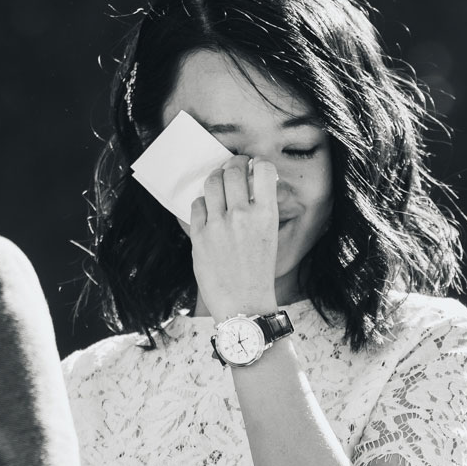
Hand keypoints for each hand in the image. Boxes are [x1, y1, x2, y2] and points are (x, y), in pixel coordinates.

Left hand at [187, 156, 280, 318]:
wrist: (244, 304)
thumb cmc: (259, 273)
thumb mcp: (270, 237)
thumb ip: (260, 210)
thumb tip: (249, 186)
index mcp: (266, 214)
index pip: (263, 169)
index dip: (258, 161)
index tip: (254, 164)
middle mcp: (242, 215)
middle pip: (233, 170)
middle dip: (234, 163)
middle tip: (234, 166)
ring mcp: (218, 224)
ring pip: (212, 182)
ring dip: (216, 177)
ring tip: (218, 182)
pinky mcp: (199, 235)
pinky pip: (197, 204)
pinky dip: (203, 202)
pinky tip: (208, 209)